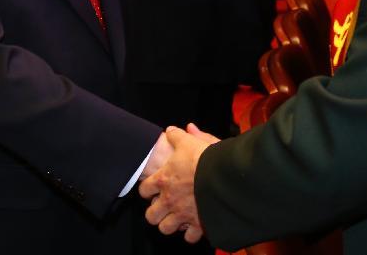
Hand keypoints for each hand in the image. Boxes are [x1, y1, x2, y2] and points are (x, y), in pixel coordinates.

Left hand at [140, 124, 218, 242]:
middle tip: (162, 206)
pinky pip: (189, 237)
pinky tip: (193, 225)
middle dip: (155, 212)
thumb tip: (171, 130)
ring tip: (176, 217)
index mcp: (164, 180)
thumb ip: (177, 136)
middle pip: (151, 215)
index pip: (143, 190)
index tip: (154, 187)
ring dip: (169, 224)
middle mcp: (169, 200)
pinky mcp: (198, 224)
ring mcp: (182, 214)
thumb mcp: (189, 141)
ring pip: (165, 228)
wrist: (223, 175)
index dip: (147, 189)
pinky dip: (190, 233)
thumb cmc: (204, 158)